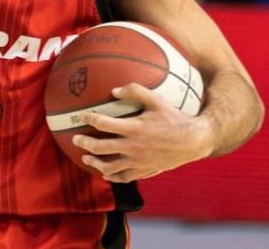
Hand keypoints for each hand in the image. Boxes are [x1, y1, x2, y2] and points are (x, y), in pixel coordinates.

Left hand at [72, 83, 210, 182]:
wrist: (193, 141)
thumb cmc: (175, 118)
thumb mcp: (157, 100)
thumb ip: (135, 91)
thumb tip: (114, 90)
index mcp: (133, 128)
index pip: (103, 124)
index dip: (89, 119)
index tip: (81, 116)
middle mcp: (132, 147)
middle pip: (100, 148)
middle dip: (84, 144)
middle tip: (75, 139)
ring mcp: (137, 162)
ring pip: (109, 167)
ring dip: (94, 163)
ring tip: (86, 159)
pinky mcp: (144, 171)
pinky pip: (123, 178)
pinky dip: (112, 176)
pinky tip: (106, 173)